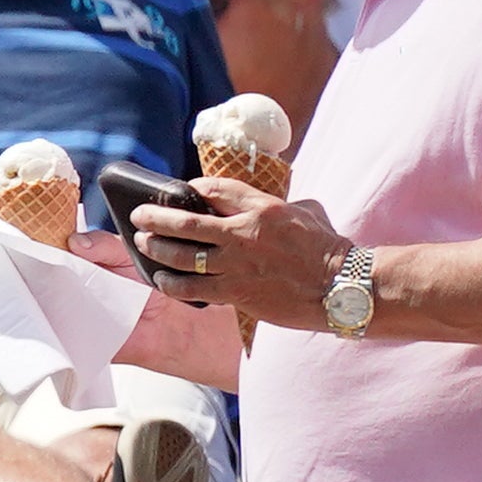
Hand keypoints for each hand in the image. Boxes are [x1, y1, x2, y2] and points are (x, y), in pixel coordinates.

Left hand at [120, 169, 350, 325]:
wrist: (343, 287)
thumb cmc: (329, 249)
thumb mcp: (307, 212)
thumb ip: (278, 206)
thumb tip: (262, 205)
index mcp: (263, 208)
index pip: (214, 189)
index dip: (192, 188)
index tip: (180, 191)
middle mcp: (244, 233)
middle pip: (185, 221)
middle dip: (155, 217)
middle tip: (138, 216)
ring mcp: (237, 264)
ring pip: (181, 255)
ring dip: (155, 249)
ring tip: (142, 244)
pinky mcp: (237, 292)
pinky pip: (191, 288)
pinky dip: (171, 283)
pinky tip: (161, 280)